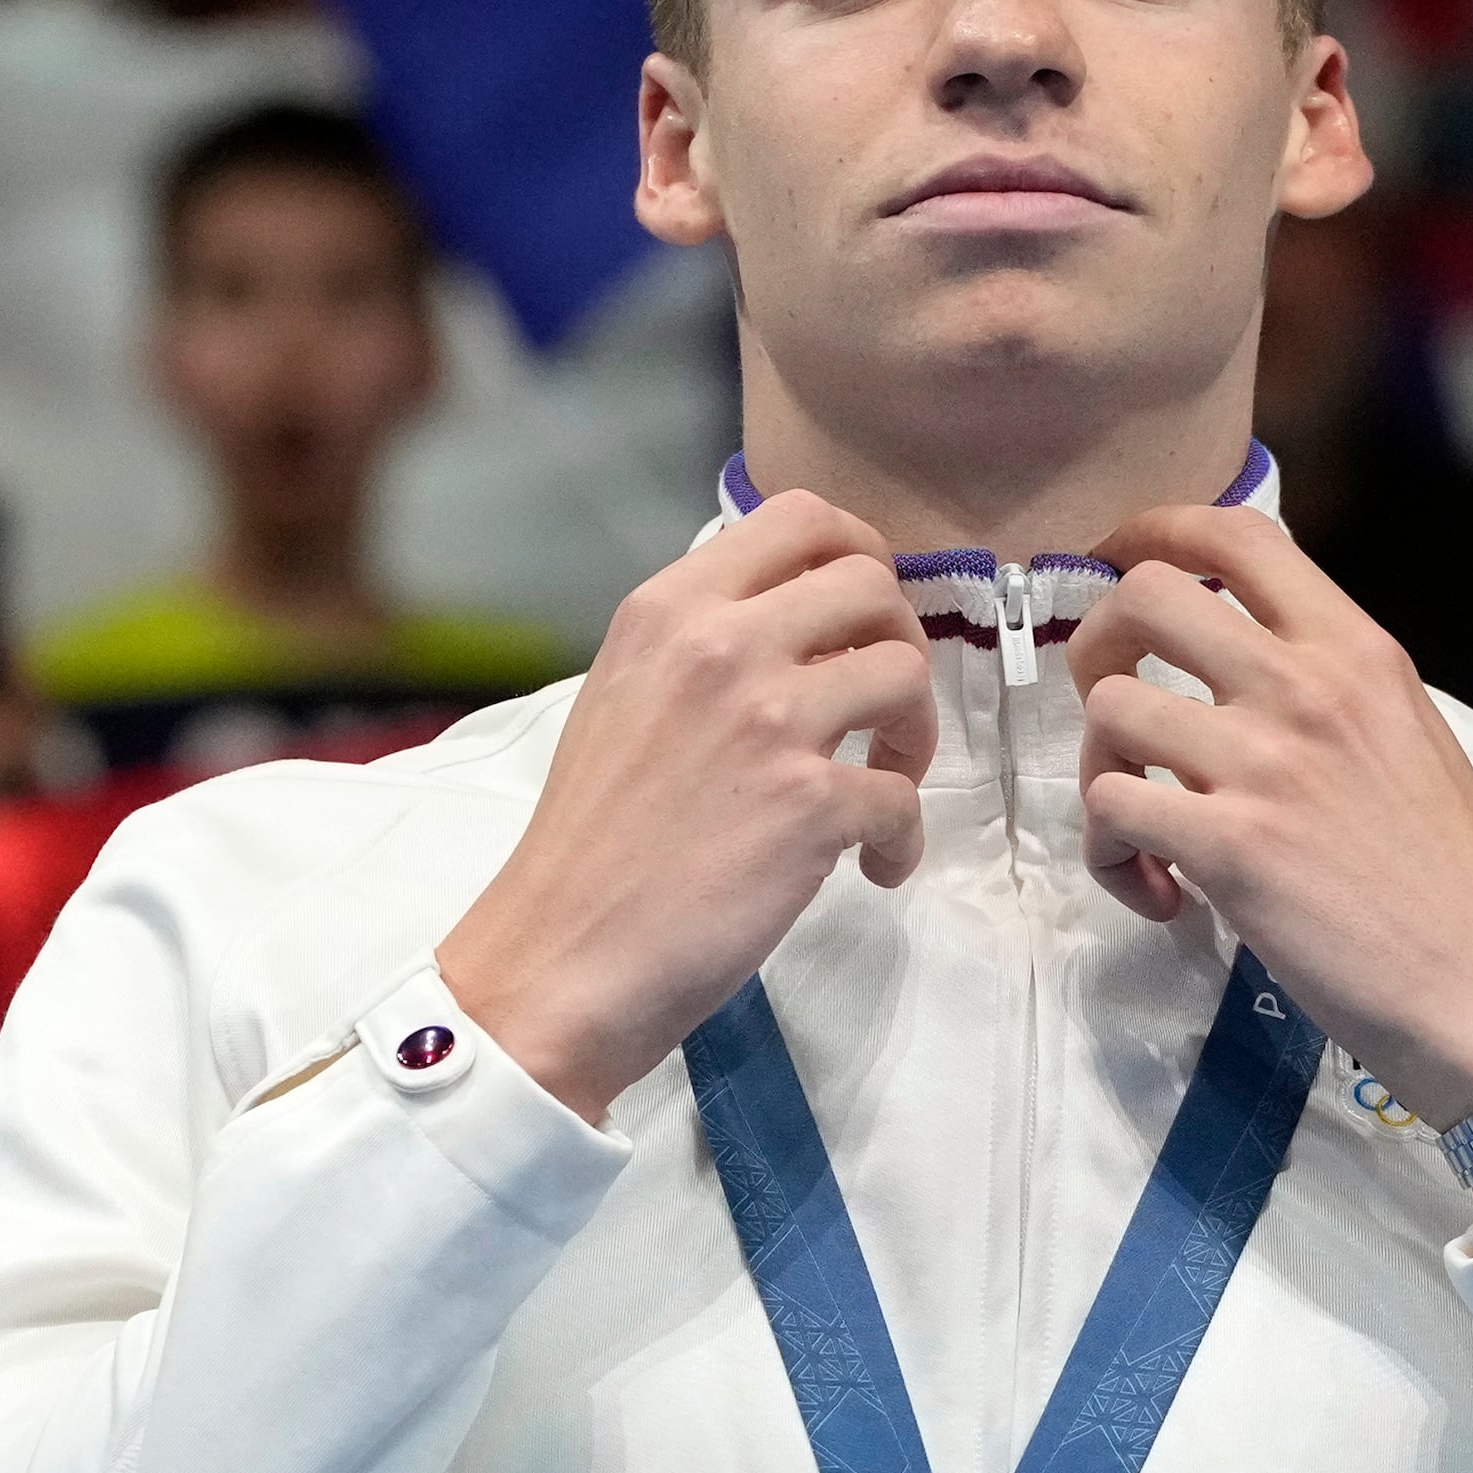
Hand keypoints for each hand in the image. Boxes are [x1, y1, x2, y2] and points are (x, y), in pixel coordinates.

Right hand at [432, 493, 934, 1124]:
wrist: (557, 956)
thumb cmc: (588, 840)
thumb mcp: (623, 696)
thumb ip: (700, 646)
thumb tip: (796, 629)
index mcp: (666, 608)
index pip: (798, 516)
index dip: (859, 553)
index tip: (862, 613)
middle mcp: (720, 645)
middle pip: (872, 583)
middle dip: (899, 640)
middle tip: (881, 707)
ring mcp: (769, 721)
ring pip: (906, 675)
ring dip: (915, 734)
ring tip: (883, 781)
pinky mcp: (808, 804)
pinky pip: (904, 798)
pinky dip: (902, 840)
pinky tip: (871, 867)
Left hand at [1066, 507, 1472, 1146]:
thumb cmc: (1453, 877)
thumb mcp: (1409, 733)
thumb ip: (1331, 685)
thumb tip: (1249, 666)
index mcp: (1357, 650)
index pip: (1236, 534)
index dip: (1154, 531)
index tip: (1120, 563)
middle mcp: (1307, 686)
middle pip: (1143, 595)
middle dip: (1099, 643)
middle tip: (1119, 711)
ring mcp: (1263, 762)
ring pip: (1109, 706)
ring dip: (1102, 768)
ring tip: (1144, 827)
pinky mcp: (1227, 845)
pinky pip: (1109, 808)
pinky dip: (1112, 857)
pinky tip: (1163, 894)